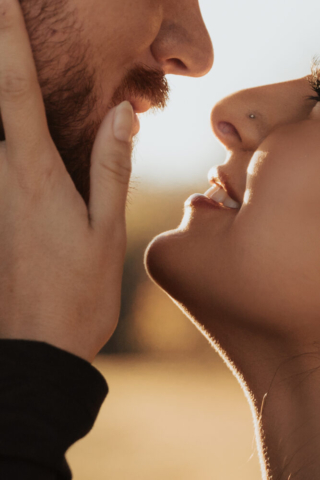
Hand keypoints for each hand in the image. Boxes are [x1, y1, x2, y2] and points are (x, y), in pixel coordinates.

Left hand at [0, 0, 137, 362]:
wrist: (38, 348)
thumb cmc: (79, 294)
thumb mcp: (106, 231)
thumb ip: (112, 168)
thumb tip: (122, 114)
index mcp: (36, 178)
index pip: (17, 94)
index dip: (8, 42)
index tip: (3, 4)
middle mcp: (4, 180)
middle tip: (4, 20)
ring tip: (10, 69)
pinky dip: (5, 141)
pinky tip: (19, 140)